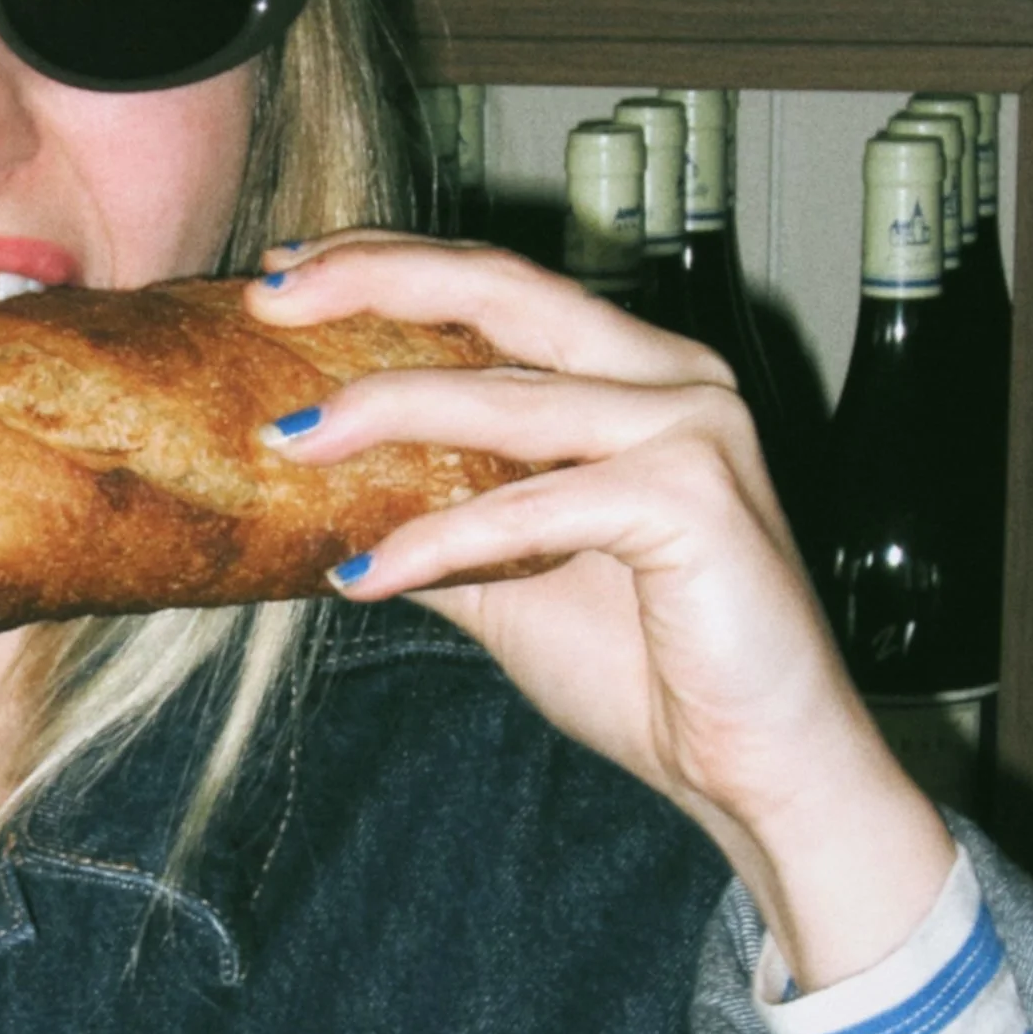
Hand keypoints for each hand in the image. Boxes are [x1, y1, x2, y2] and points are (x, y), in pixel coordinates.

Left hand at [248, 230, 954, 990]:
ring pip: (507, 397)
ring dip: (385, 411)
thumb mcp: (509, 579)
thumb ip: (434, 515)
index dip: (391, 265)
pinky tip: (365, 575)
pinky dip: (439, 541)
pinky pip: (532, 508)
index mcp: (634, 373)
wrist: (761, 768)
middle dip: (377, 281)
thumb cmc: (651, 669)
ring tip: (290, 442)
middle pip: (505, 292)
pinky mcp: (695, 497)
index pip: (500, 286)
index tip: (286, 272)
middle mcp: (673, 375)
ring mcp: (694, 426)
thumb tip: (317, 492)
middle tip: (272, 294)